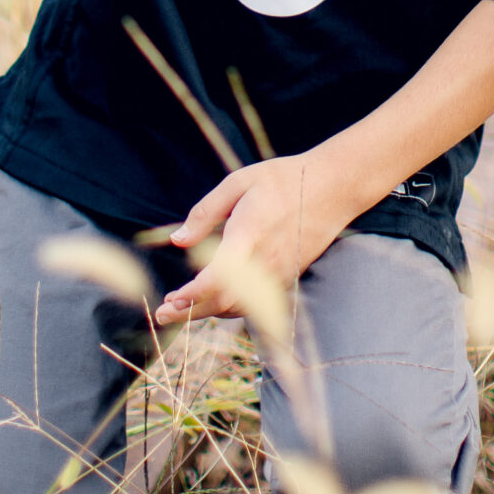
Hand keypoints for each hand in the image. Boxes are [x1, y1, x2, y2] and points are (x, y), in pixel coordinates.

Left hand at [156, 154, 350, 322]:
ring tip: (181, 308)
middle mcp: (264, 262)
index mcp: (248, 236)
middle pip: (224, 302)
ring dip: (208, 311)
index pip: (216, 279)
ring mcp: (279, 274)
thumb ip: (206, 213)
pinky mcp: (288, 277)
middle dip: (190, 312)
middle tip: (161, 313)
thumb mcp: (238, 183)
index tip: (170, 301)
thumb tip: (177, 240)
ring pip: (239, 306)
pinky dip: (231, 306)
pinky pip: (256, 302)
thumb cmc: (282, 179)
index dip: (191, 296)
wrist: (332, 187)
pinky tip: (213, 299)